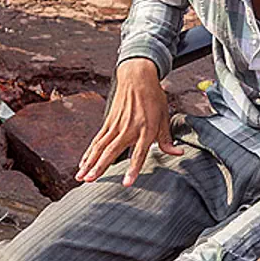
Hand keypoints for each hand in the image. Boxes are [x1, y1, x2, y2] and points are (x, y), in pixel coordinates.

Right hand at [76, 58, 181, 186]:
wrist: (137, 77)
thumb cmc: (154, 98)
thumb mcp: (165, 116)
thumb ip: (167, 139)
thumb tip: (178, 153)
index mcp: (146, 129)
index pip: (139, 154)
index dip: (133, 169)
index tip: (126, 183)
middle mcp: (129, 129)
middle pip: (112, 151)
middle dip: (100, 167)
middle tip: (90, 181)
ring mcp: (116, 125)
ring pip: (100, 147)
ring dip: (89, 163)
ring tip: (81, 177)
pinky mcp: (108, 122)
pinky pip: (97, 140)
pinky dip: (89, 152)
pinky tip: (83, 163)